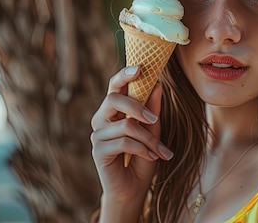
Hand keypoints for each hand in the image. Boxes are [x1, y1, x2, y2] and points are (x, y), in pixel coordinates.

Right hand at [90, 66, 172, 211]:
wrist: (134, 189)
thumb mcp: (152, 132)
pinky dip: (142, 149)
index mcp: (113, 110)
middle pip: (114, 99)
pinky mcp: (98, 151)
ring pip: (125, 125)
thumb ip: (152, 109)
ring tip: (160, 150)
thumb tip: (157, 84)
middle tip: (154, 120)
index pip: (114, 86)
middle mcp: (101, 119)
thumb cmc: (143, 158)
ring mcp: (97, 135)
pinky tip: (151, 157)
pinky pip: (124, 142)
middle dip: (137, 106)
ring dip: (148, 138)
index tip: (140, 68)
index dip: (124, 75)